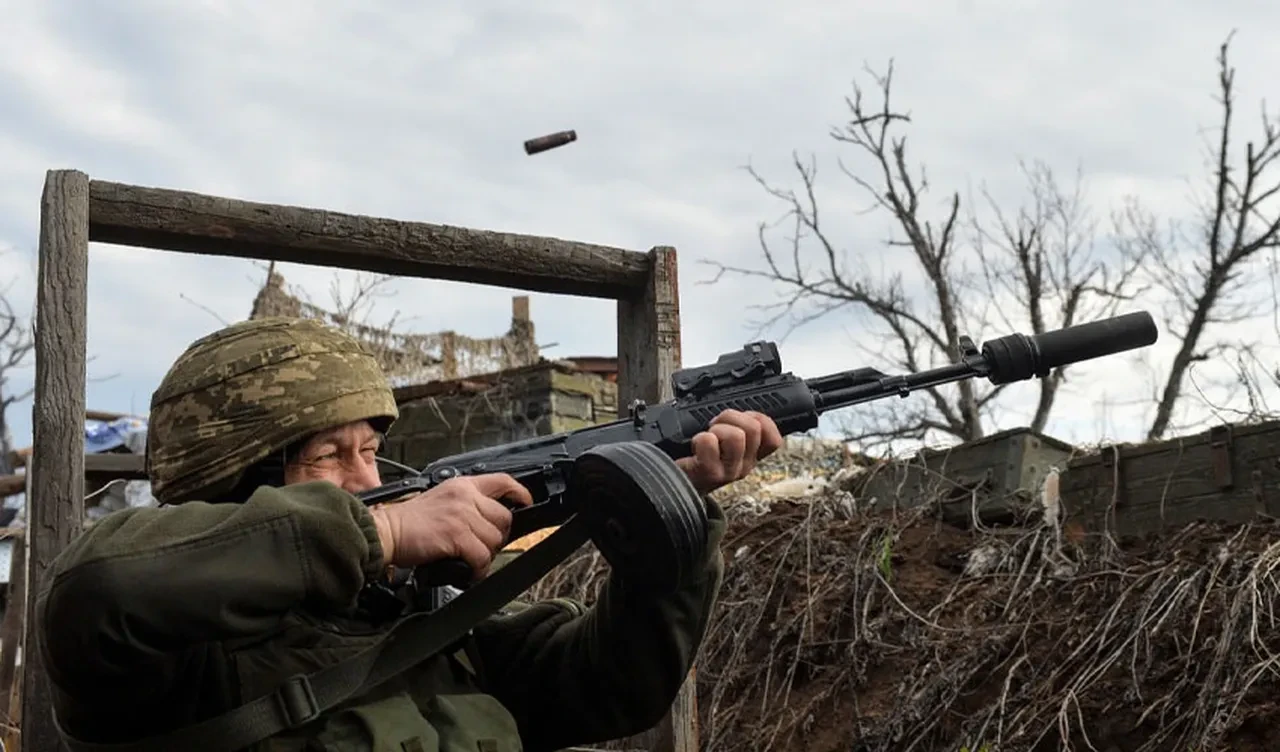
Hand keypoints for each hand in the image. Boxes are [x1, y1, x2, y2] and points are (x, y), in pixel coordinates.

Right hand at [367, 473, 532, 576]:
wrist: (386, 532)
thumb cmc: (409, 521)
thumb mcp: (441, 499)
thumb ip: (466, 502)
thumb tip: (488, 519)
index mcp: (462, 485)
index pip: (502, 481)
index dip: (520, 492)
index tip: (526, 502)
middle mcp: (465, 496)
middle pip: (504, 517)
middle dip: (498, 536)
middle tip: (483, 546)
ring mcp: (462, 515)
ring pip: (494, 539)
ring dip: (486, 555)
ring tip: (471, 559)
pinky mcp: (457, 535)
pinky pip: (482, 556)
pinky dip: (478, 569)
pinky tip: (470, 571)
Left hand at [676, 409, 783, 494]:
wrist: (675, 481)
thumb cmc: (698, 456)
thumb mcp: (726, 442)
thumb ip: (740, 427)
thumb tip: (748, 412)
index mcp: (752, 456)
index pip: (774, 439)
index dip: (760, 420)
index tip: (740, 420)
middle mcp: (745, 466)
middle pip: (754, 428)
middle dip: (731, 418)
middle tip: (715, 426)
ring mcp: (729, 472)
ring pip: (736, 435)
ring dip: (717, 429)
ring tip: (706, 438)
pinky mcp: (710, 473)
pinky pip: (709, 441)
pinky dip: (699, 438)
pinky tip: (695, 447)